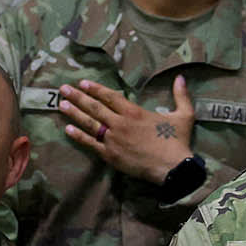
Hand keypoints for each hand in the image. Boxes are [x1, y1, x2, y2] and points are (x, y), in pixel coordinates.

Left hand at [60, 75, 195, 183]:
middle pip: (95, 107)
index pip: (111, 96)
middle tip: (63, 89)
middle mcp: (120, 123)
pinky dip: (78, 136)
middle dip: (78, 97)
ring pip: (89, 124)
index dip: (96, 89)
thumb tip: (181, 77)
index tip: (82, 82)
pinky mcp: (110, 155)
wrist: (172, 167)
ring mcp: (113, 139)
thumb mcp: (184, 115)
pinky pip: (90, 143)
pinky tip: (67, 129)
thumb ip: (181, 95)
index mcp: (135, 112)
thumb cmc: (177, 141)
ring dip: (74, 113)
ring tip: (61, 105)